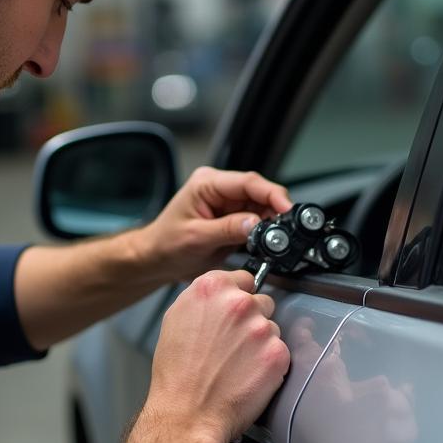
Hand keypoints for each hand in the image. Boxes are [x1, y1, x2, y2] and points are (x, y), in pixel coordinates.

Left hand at [134, 167, 291, 283]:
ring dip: (270, 224)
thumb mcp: (196, 238)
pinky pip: (256, 221)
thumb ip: (228, 229)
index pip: (248, 182)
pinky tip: (264, 243)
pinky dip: (264, 233)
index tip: (287, 209)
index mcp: (207, 183)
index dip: (271, 194)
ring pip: (261, 207)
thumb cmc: (165, 244)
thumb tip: (257, 223)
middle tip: (283, 232)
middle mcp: (219, 188)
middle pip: (259, 193)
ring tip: (271, 242)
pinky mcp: (232, 218)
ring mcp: (227, 203)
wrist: (156, 260)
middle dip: (274, 211)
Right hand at [146, 269, 290, 442]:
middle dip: (252, 319)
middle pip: (261, 301)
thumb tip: (220, 296)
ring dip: (261, 341)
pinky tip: (249, 374)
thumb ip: (204, 300)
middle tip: (234, 343)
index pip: (243, 278)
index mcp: (211, 288)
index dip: (239, 295)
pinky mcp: (278, 353)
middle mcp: (239, 303)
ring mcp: (261, 328)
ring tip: (238, 363)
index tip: (235, 310)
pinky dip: (269, 362)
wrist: (188, 413)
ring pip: (272, 327)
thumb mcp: (176, 319)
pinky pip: (280, 350)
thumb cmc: (177, 374)